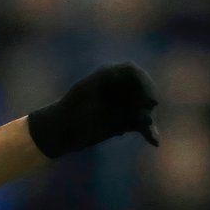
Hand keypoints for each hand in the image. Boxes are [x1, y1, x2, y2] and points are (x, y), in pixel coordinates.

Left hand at [25, 62, 159, 158]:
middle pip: (141, 91)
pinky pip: (140, 125)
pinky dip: (147, 131)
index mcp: (106, 76)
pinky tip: (154, 140)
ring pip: (143, 110)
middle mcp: (116, 89)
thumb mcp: (83, 94)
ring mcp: (120, 105)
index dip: (144, 82)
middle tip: (146, 114)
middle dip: (146, 102)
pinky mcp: (123, 122)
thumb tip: (129, 68)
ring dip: (148, 119)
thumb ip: (105, 80)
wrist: (56, 134)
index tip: (147, 96)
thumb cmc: (66, 112)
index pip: (132, 72)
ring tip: (147, 128)